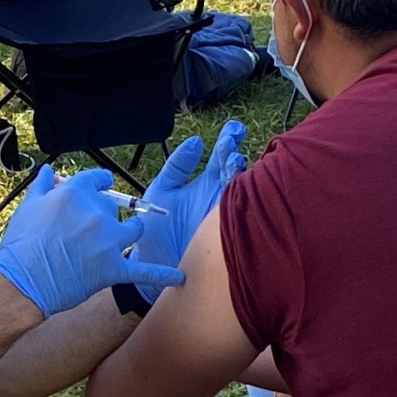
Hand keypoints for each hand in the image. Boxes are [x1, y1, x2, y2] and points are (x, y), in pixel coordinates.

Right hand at [0, 167, 184, 317]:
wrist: (20, 282)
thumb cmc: (20, 245)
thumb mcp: (28, 207)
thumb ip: (43, 186)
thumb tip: (48, 171)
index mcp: (75, 194)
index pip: (98, 180)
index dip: (100, 184)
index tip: (102, 187)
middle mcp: (96, 213)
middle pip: (115, 206)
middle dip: (107, 216)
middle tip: (92, 230)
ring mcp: (108, 241)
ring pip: (134, 229)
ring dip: (131, 232)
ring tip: (122, 240)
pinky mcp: (113, 269)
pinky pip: (143, 271)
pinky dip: (162, 275)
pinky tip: (179, 278)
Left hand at [130, 120, 246, 302]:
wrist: (152, 266)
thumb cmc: (155, 229)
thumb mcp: (161, 191)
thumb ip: (177, 166)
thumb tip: (197, 141)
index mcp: (203, 184)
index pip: (220, 157)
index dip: (228, 141)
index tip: (232, 130)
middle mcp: (219, 196)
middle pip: (236, 169)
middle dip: (236, 153)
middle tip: (234, 141)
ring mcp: (225, 213)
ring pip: (242, 188)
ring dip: (239, 173)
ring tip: (234, 161)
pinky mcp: (227, 231)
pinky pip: (241, 213)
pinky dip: (244, 198)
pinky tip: (240, 184)